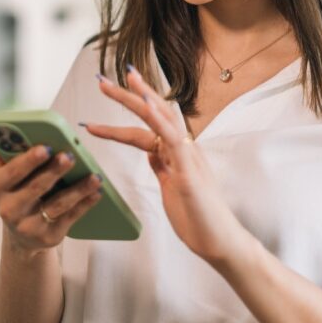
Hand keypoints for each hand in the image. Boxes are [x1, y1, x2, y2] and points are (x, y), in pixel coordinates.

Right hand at [0, 144, 103, 256]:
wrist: (21, 234)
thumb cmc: (17, 191)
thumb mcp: (7, 175)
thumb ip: (9, 154)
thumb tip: (8, 129)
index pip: (12, 172)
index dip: (29, 160)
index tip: (46, 147)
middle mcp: (8, 209)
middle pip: (35, 188)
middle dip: (54, 171)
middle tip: (70, 156)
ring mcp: (28, 225)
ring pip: (57, 204)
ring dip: (77, 189)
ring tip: (94, 176)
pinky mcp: (48, 236)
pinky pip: (70, 217)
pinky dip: (85, 204)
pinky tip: (97, 192)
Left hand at [82, 67, 249, 265]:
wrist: (219, 242)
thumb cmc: (197, 217)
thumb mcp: (171, 187)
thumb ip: (162, 167)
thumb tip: (150, 152)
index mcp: (176, 152)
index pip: (148, 123)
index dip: (128, 108)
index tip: (109, 91)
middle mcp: (183, 148)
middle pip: (153, 112)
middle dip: (127, 94)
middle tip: (102, 80)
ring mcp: (187, 156)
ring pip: (162, 118)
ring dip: (139, 98)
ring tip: (120, 81)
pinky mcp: (189, 170)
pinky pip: (172, 139)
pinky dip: (158, 119)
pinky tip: (146, 105)